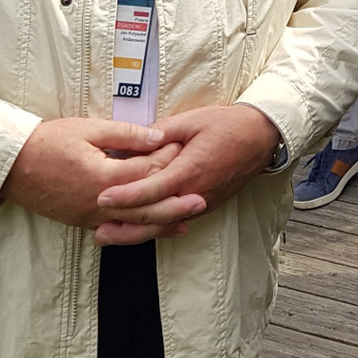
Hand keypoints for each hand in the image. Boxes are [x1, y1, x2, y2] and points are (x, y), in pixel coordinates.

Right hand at [0, 118, 204, 243]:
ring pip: (133, 223)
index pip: (146, 172)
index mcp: (103, 176)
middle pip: (146, 206)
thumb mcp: (88, 129)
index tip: (188, 152)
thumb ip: (125, 134)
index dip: (168, 162)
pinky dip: (139, 230)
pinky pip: (117, 229)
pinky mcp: (83, 222)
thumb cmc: (48, 142)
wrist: (11, 166)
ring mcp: (90, 216)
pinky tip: (155, 229)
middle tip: (203, 196)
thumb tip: (158, 136)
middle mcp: (99, 202)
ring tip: (189, 218)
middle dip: (176, 202)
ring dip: (162, 222)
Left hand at [93, 105, 280, 244]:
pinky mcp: (206, 206)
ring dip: (137, 234)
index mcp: (190, 170)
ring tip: (110, 236)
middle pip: (155, 218)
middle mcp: (196, 193)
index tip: (101, 197)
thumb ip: (161, 132)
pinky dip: (155, 228)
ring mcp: (202, 203)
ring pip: (165, 226)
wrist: (261, 137)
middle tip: (97, 230)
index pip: (151, 190)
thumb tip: (134, 140)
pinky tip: (137, 229)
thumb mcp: (191, 120)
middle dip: (125, 226)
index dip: (125, 196)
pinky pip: (176, 222)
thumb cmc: (227, 125)